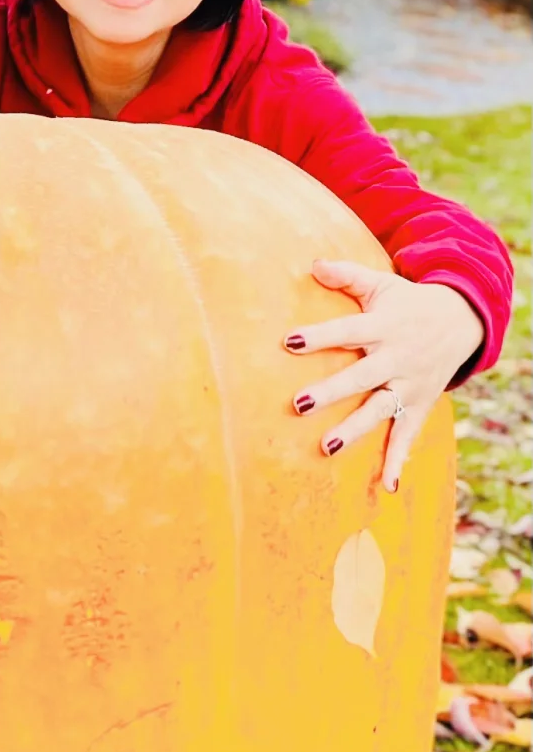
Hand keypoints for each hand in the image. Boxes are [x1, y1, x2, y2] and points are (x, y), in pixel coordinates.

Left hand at [283, 258, 484, 492]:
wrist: (461, 320)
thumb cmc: (406, 303)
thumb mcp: (382, 284)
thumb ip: (347, 276)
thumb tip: (313, 264)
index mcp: (383, 327)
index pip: (347, 330)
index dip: (320, 336)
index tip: (290, 341)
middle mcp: (396, 358)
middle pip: (360, 377)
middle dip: (331, 391)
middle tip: (298, 404)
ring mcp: (409, 385)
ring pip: (380, 410)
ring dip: (355, 430)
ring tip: (327, 448)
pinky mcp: (419, 405)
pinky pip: (408, 435)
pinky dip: (400, 460)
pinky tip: (388, 487)